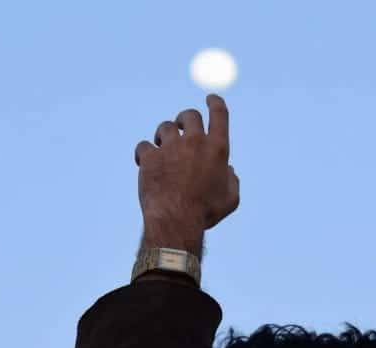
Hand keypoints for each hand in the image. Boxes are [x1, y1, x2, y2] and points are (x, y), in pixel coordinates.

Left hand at [134, 94, 239, 242]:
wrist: (177, 220)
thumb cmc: (206, 212)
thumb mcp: (230, 199)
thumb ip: (232, 181)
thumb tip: (228, 170)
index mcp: (217, 148)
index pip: (219, 114)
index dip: (215, 102)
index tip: (211, 98)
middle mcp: (194, 142)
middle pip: (189, 115)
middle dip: (186, 118)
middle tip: (182, 127)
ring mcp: (170, 148)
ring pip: (165, 127)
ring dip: (165, 135)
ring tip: (163, 147)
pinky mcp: (150, 158)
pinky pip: (144, 146)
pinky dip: (145, 153)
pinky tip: (146, 162)